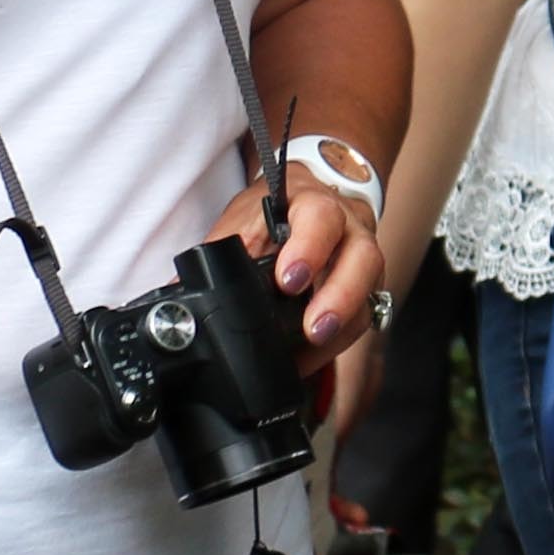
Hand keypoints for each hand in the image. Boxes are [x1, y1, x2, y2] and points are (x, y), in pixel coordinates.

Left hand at [202, 172, 389, 357]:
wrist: (311, 197)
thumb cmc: (275, 210)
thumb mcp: (245, 217)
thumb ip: (223, 250)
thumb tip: (182, 292)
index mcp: (315, 204)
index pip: (320, 218)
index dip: (308, 250)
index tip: (287, 281)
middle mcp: (350, 229)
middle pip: (362, 257)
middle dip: (339, 296)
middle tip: (312, 327)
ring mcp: (363, 259)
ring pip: (371, 291)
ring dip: (343, 324)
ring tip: (314, 345)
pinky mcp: (368, 287)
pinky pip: (364, 315)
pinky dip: (337, 340)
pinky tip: (310, 356)